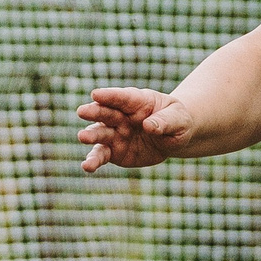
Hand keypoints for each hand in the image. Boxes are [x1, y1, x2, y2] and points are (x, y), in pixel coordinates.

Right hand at [75, 86, 195, 172]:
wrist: (173, 137)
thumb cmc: (177, 121)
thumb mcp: (179, 119)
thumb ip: (165, 121)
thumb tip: (148, 126)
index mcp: (137, 101)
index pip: (122, 97)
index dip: (109, 95)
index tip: (96, 94)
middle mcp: (121, 116)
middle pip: (105, 112)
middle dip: (94, 112)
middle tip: (82, 112)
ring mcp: (115, 134)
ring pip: (100, 134)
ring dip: (91, 135)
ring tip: (82, 137)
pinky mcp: (113, 151)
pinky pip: (102, 155)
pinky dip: (94, 161)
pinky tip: (87, 166)